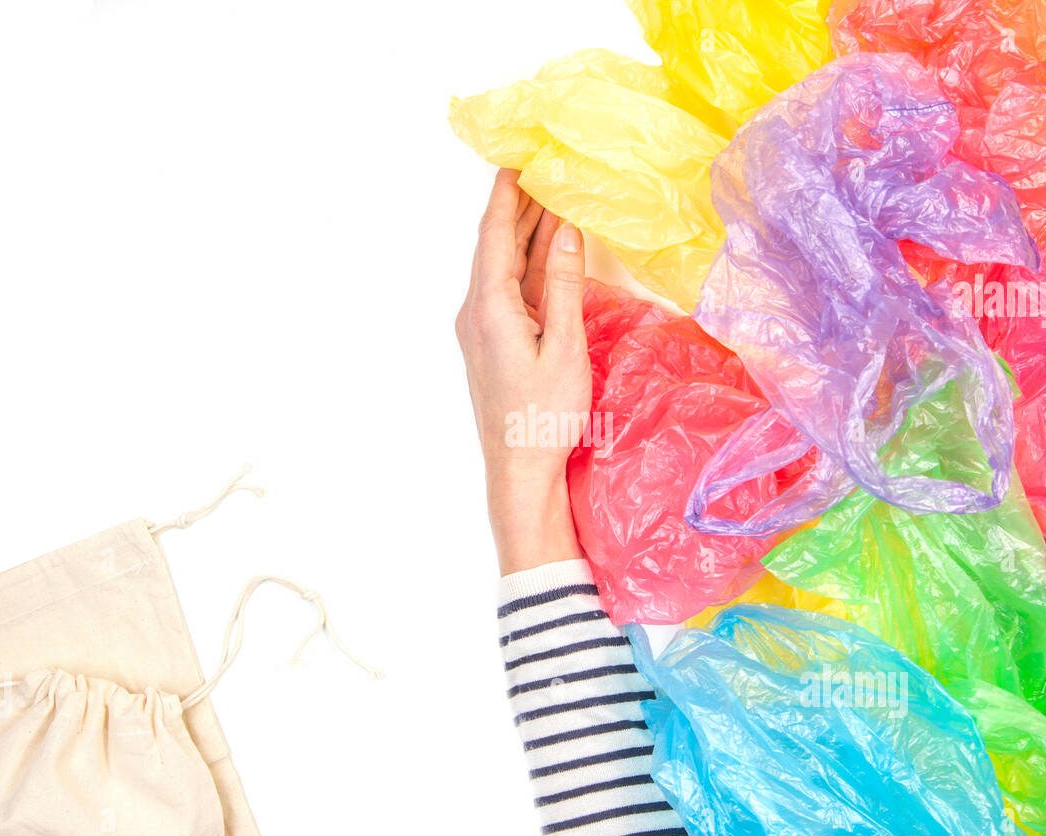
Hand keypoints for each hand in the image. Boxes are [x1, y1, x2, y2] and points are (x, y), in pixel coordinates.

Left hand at [456, 169, 590, 574]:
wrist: (520, 471)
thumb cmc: (544, 415)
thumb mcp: (564, 346)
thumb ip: (566, 286)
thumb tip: (567, 232)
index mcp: (489, 306)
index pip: (496, 233)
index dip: (506, 192)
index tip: (516, 155)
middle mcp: (478, 312)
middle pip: (498, 245)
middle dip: (519, 204)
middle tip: (540, 164)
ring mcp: (484, 329)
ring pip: (506, 267)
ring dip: (527, 233)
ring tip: (549, 196)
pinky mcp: (496, 344)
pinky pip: (513, 289)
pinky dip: (532, 264)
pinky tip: (549, 252)